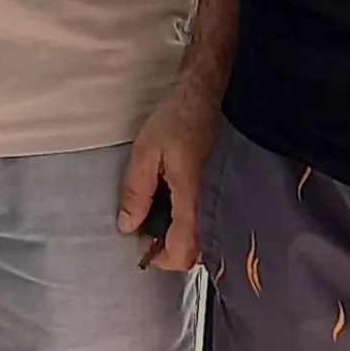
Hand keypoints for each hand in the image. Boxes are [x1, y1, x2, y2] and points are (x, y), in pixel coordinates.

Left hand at [118, 75, 220, 271]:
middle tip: (147, 226)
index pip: (181, 254)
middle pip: (194, 254)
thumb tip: (127, 226)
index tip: (141, 240)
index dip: (158, 256)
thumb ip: (136, 191)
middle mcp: (212, 208)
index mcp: (193, 202)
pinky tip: (173, 204)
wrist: (209, 94)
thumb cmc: (177, 119)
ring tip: (157, 213)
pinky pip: (207, 221)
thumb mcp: (146, 152)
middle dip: (170, 249)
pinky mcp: (222, 190)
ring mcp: (220, 200)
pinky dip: (190, 223)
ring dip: (180, 236)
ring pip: (203, 239)